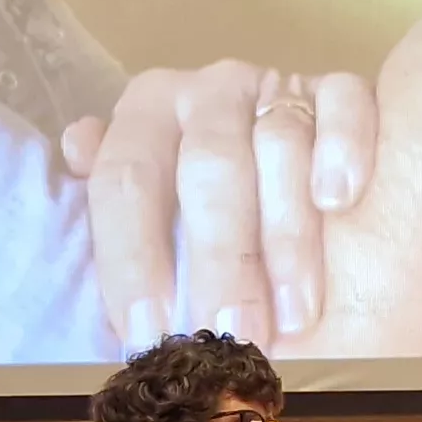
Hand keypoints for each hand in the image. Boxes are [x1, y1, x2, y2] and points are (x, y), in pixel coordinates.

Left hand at [65, 63, 378, 348]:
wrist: (307, 178)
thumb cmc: (215, 218)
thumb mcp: (157, 214)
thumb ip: (116, 199)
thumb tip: (76, 148)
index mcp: (147, 115)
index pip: (125, 179)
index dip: (132, 258)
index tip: (149, 333)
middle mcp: (209, 91)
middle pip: (208, 166)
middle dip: (220, 258)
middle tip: (234, 333)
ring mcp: (279, 87)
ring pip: (280, 143)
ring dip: (289, 236)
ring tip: (297, 313)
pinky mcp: (346, 91)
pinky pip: (346, 107)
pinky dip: (343, 151)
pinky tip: (338, 202)